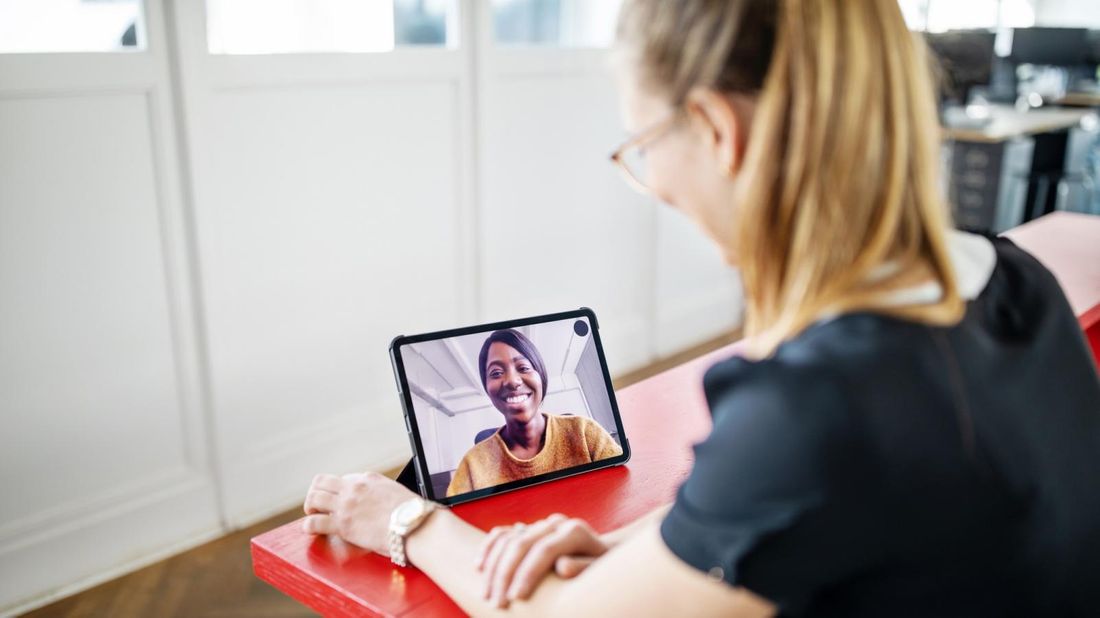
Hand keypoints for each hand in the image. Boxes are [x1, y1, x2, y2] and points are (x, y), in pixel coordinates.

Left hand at [301, 471, 418, 554]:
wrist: (414, 525)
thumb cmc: (411, 513)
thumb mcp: (396, 492)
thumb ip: (382, 493)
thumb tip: (381, 504)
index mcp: (368, 478)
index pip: (343, 479)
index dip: (338, 491)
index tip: (340, 501)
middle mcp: (354, 488)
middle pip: (321, 481)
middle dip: (316, 492)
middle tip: (319, 505)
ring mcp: (346, 505)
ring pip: (313, 497)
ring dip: (311, 506)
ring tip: (314, 515)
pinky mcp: (342, 524)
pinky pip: (314, 522)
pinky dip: (309, 526)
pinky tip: (311, 529)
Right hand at [477, 513, 608, 607]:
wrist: (602, 559)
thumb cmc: (603, 571)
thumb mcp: (601, 572)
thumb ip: (584, 567)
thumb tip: (562, 566)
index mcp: (574, 531)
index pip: (544, 550)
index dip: (527, 574)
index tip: (516, 599)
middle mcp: (555, 524)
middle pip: (521, 543)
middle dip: (504, 575)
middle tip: (496, 604)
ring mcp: (539, 526)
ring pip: (507, 539)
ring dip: (492, 567)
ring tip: (486, 595)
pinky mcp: (528, 530)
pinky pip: (502, 534)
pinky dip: (488, 548)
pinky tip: (479, 568)